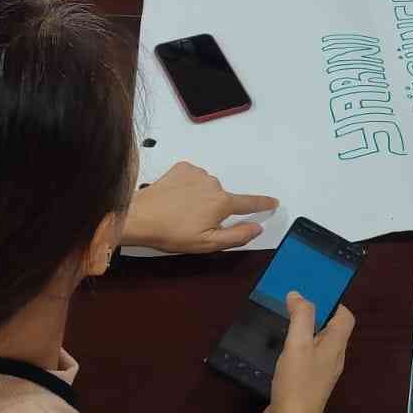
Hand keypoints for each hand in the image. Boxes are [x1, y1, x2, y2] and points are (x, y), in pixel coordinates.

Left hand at [121, 162, 277, 252]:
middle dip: (215, 209)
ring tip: (181, 211)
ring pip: (208, 188)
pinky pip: (194, 178)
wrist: (140, 217)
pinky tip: (176, 198)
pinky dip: (189, 187)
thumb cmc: (171, 233)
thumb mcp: (208, 243)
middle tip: (195, 223)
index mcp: (221, 202)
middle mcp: (213, 183)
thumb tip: (256, 228)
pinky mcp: (182, 168)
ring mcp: (197, 174)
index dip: (263, 203)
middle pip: (223, 198)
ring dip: (200, 198)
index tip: (272, 202)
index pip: (249, 203)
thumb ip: (237, 236)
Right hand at [268, 293, 355, 412]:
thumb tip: (298, 295)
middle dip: (317, 315)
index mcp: (337, 346)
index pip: (346, 317)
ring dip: (307, 331)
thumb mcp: (298, 344)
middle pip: (332, 329)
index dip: (334, 303)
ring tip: (286, 324)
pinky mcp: (309, 383)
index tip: (313, 295)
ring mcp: (322, 372)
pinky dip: (300, 348)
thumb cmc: (297, 380)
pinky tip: (284, 349)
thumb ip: (300, 316)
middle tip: (294, 307)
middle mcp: (334, 358)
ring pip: (320, 344)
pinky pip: (309, 358)